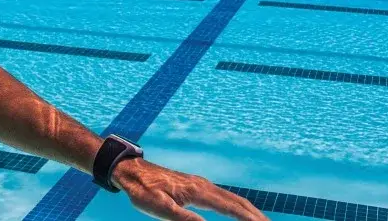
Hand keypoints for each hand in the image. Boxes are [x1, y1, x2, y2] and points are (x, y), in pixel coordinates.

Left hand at [112, 158, 267, 220]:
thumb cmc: (142, 190)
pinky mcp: (197, 187)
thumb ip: (184, 219)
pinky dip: (238, 207)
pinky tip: (240, 214)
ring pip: (233, 198)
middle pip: (238, 202)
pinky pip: (225, 197)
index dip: (250, 220)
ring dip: (250, 212)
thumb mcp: (159, 208)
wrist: (130, 170)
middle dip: (257, 217)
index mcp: (198, 191)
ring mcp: (201, 185)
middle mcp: (204, 186)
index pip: (232, 208)